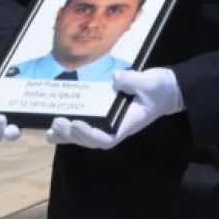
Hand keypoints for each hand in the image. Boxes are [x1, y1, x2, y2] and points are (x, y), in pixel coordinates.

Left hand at [46, 67, 183, 149]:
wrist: (166, 89)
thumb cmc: (160, 88)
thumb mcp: (151, 82)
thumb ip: (134, 81)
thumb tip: (116, 78)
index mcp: (128, 123)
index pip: (107, 138)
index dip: (90, 135)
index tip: (77, 123)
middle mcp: (116, 127)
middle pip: (91, 140)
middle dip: (73, 134)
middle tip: (58, 121)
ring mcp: (109, 123)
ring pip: (85, 137)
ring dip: (67, 135)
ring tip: (51, 130)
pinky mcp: (104, 116)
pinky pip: (85, 126)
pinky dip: (69, 129)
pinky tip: (54, 127)